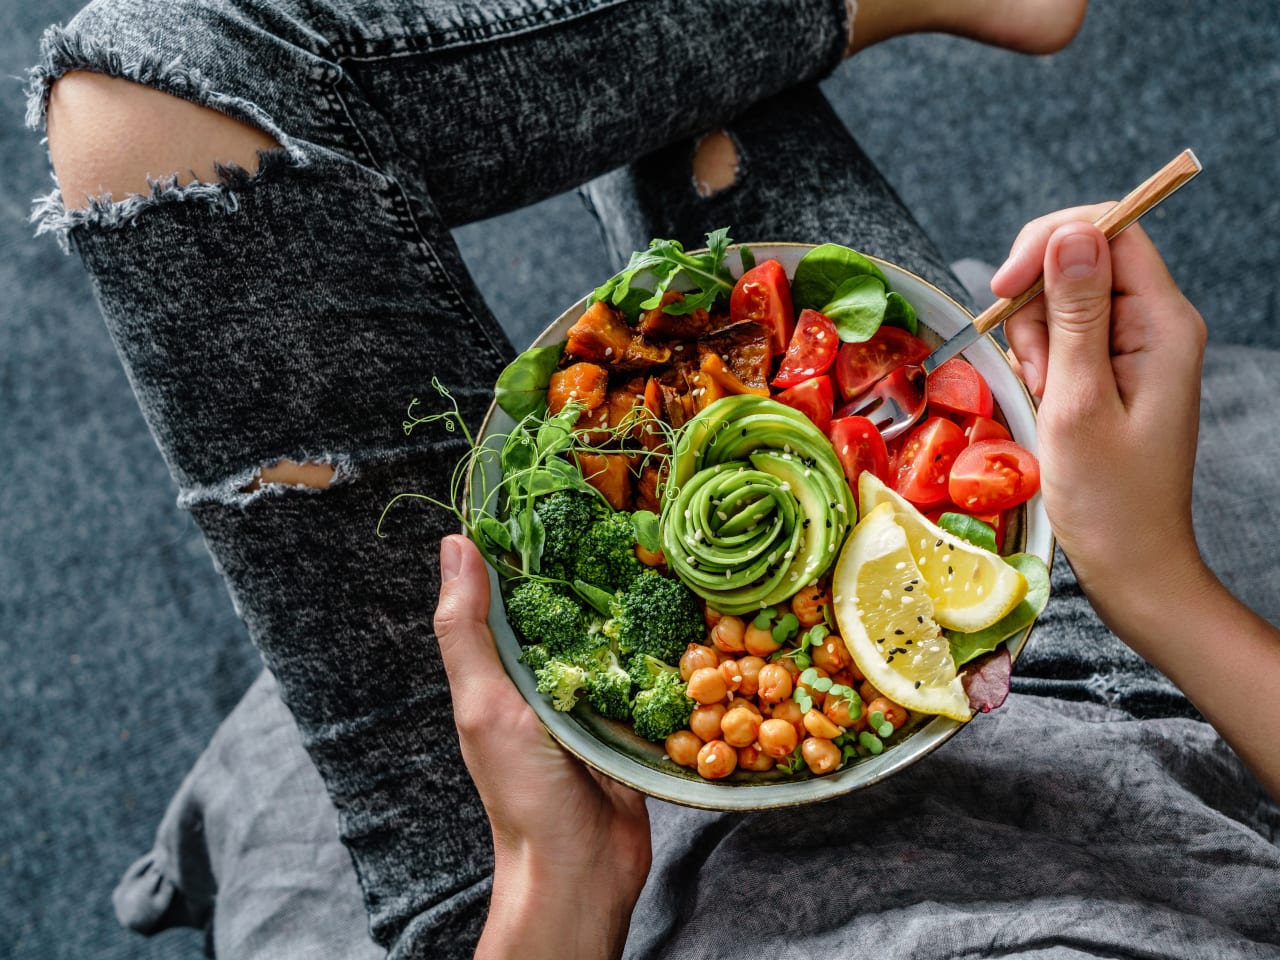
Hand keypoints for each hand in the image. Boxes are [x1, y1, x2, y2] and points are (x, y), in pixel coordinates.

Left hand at [434, 534, 650, 959]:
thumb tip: (455, 546)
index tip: (553, 479)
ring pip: (615, 628)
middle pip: (571, 601)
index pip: (512, 587)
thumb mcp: (484, 705)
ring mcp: (596, 693)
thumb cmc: (522, 793)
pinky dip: (667, 640)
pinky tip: (691, 605)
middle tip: (627, 498)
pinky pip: (651, 667)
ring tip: (666, 538)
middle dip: (593, 558)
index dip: (528, 538)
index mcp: (505, 665)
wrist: (581, 870)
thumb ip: (467, 631)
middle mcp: (549, 672)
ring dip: (636, 595)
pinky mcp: (638, 715)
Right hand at [996, 208, 1211, 619]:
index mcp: (1163, 323)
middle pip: (1078, 263)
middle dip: (1037, 309)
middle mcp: (1155, 324)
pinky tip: (1045, 403)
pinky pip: (1062, 339)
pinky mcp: (1113, 370)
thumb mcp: (1079, 401)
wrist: (1131, 564)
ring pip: (1061, 302)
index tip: (1002, 291)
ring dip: (1034, 342)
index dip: (1049, 244)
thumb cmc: (1107, 498)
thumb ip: (1074, 313)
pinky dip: (1039, 364)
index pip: (1109, 231)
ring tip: (1044, 397)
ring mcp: (1134, 348)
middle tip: (1037, 372)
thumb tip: (1070, 233)